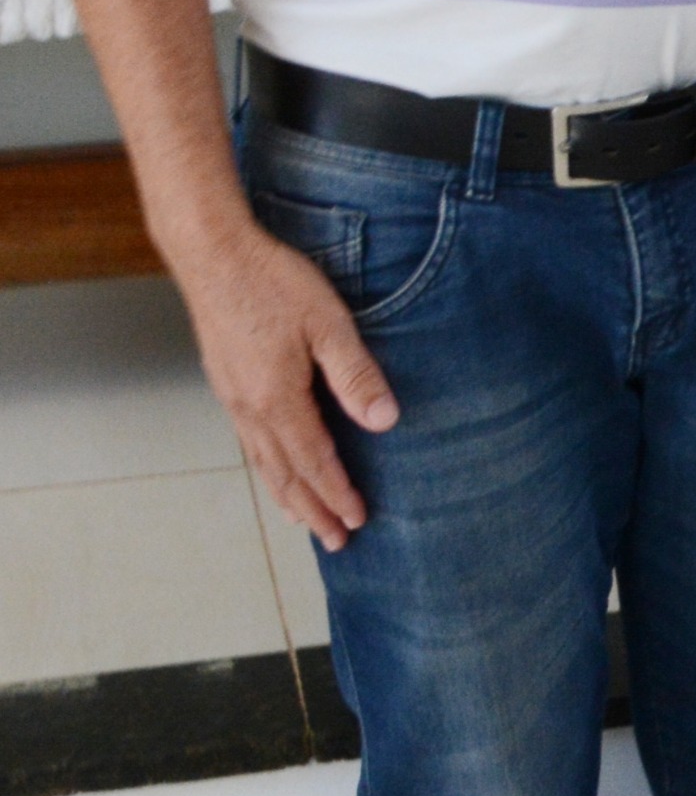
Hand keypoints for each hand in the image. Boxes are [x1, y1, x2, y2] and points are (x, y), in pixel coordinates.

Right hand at [175, 221, 396, 546]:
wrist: (211, 253)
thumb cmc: (273, 282)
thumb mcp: (329, 324)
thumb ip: (356, 375)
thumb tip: (384, 421)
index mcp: (277, 399)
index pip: (315, 462)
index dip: (337, 494)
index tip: (358, 521)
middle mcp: (249, 407)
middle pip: (285, 474)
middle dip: (312, 510)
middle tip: (338, 541)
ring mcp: (232, 396)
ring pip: (263, 462)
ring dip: (287, 495)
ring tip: (307, 521)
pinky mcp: (226, 382)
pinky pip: (249, 441)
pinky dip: (267, 467)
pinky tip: (275, 468)